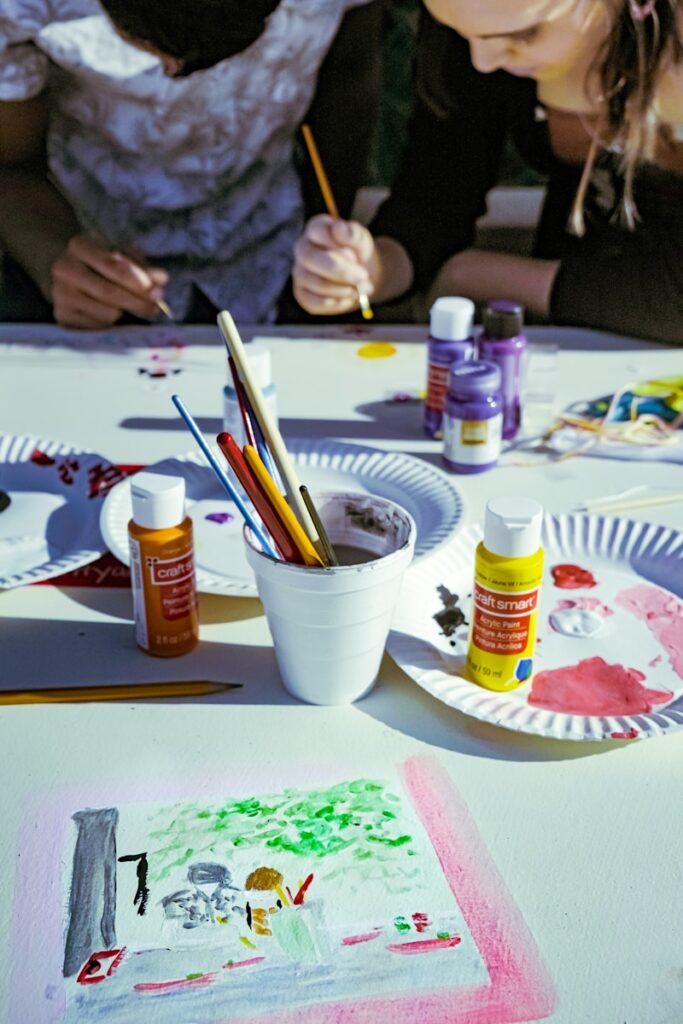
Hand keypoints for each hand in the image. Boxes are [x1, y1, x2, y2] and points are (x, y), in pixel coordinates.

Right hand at [50, 234, 168, 327]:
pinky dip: (110, 324)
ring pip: (106, 312)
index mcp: (80, 245)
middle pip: (109, 292)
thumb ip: (143, 268)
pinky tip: (109, 315)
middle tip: (157, 308)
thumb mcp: (123, 258)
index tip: (157, 291)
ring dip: (123, 313)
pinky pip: (98, 328)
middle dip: (137, 302)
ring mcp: (60, 293)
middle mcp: (64, 268)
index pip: (112, 265)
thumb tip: (161, 279)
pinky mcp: (62, 316)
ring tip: (125, 307)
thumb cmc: (102, 266)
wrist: (69, 278)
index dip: (137, 280)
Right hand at [293, 215, 375, 314]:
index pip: (318, 232)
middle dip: (342, 271)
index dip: (338, 246)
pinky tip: (349, 297)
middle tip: (364, 277)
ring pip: (317, 283)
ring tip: (361, 288)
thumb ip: (353, 233)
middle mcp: (302, 249)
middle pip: (312, 259)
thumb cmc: (358, 253)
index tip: (357, 256)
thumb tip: (339, 228)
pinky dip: (338, 302)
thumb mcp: (361, 240)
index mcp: (315, 229)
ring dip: (344, 289)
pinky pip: (316, 302)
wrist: (361, 276)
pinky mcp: (302, 294)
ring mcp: (299, 272)